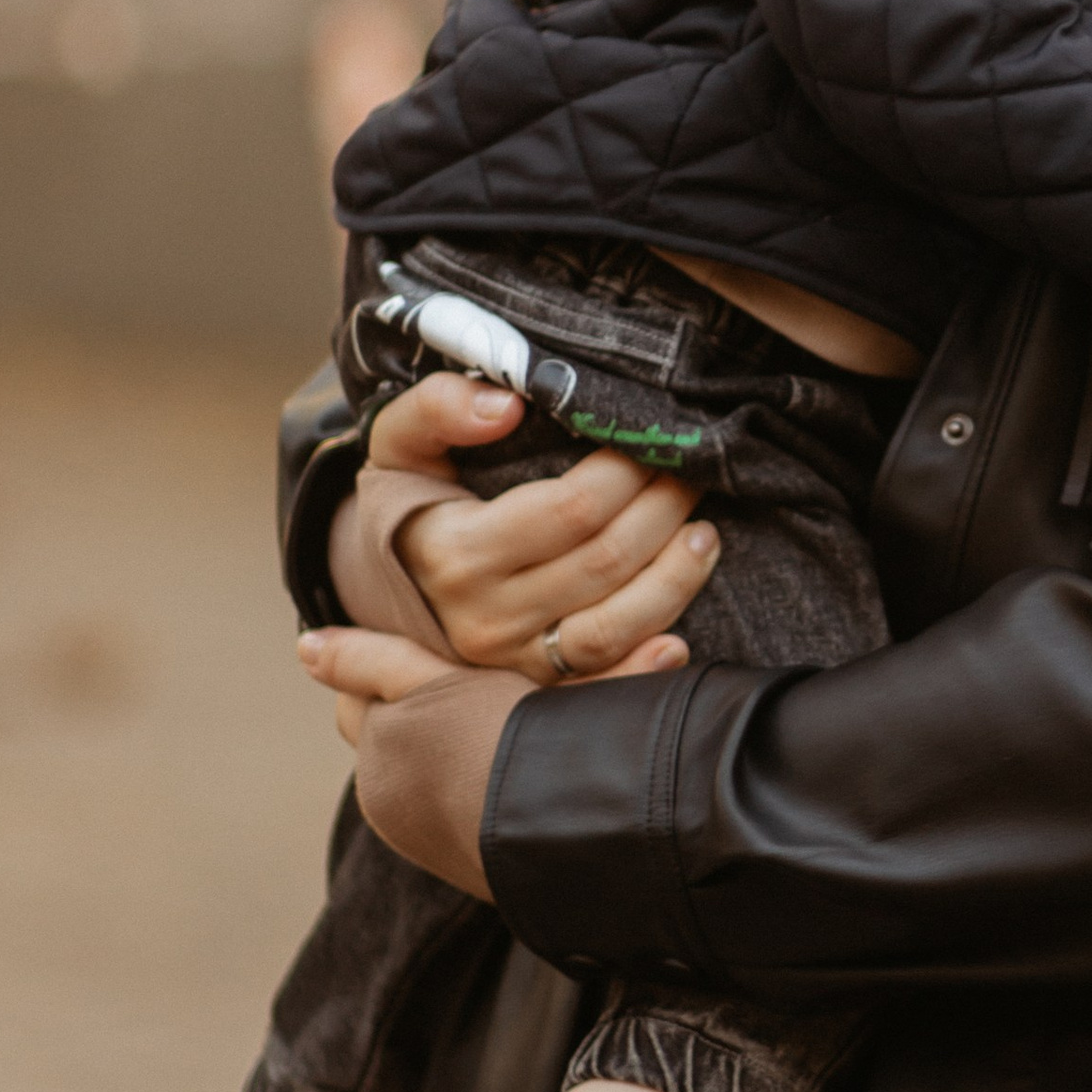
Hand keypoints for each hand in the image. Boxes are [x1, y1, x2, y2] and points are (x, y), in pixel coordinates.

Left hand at [299, 630, 512, 897]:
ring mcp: (426, 838)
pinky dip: (467, 784)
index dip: (392, 665)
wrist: (577, 818)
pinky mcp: (466, 861)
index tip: (436, 653)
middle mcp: (386, 804)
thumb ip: (372, 660)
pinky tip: (504, 769)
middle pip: (389, 735)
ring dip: (442, 750)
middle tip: (470, 686)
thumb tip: (303, 646)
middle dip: (416, 712)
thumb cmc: (509, 735)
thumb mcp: (442, 679)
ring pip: (420, 772)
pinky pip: (452, 806)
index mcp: (375, 755)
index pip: (360, 692)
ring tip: (494, 729)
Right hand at [371, 371, 718, 676]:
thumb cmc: (409, 502)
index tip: (651, 439)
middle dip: (662, 511)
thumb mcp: (401, 444)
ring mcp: (512, 660)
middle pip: (605, 561)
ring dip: (674, 579)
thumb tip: (507, 405)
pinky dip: (645, 665)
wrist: (388, 581)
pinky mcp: (534, 687)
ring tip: (704, 534)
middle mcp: (484, 616)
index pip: (570, 509)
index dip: (625, 472)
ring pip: (612, 626)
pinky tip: (680, 641)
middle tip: (691, 473)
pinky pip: (600, 683)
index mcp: (456, 551)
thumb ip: (438, 408)